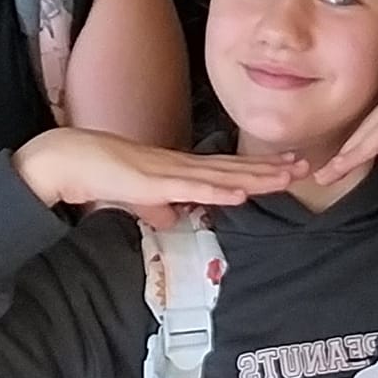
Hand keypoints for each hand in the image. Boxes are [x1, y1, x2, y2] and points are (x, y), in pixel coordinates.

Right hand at [13, 127, 301, 224]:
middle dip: (271, 169)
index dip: (259, 169)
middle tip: (308, 165)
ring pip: (223, 176)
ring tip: (288, 176)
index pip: (228, 170)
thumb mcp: (138, 197)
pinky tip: (241, 193)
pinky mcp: (155, 182)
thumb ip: (157, 207)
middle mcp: (182, 166)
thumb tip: (172, 218)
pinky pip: (193, 188)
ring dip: (257, 177)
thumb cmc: (101, 173)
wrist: (70, 159)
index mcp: (180, 169)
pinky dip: (219, 191)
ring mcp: (171, 172)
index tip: (289, 167)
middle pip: (235, 169)